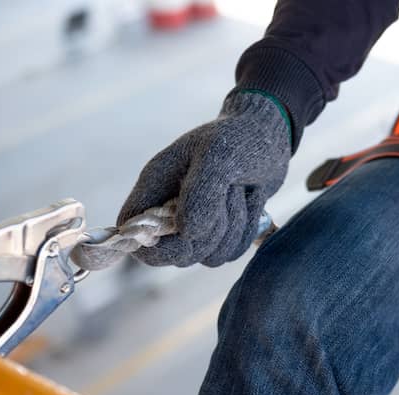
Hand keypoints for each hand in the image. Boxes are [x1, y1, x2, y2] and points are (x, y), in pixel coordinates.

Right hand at [118, 90, 290, 266]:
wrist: (268, 134)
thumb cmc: (238, 137)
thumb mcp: (218, 155)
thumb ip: (200, 194)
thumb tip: (188, 232)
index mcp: (155, 185)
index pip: (130, 228)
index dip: (149, 242)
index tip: (183, 230)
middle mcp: (169, 209)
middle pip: (174, 253)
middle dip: (208, 233)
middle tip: (228, 194)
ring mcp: (195, 224)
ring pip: (207, 256)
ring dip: (233, 228)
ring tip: (240, 191)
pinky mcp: (219, 232)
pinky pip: (229, 253)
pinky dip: (246, 231)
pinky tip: (250, 200)